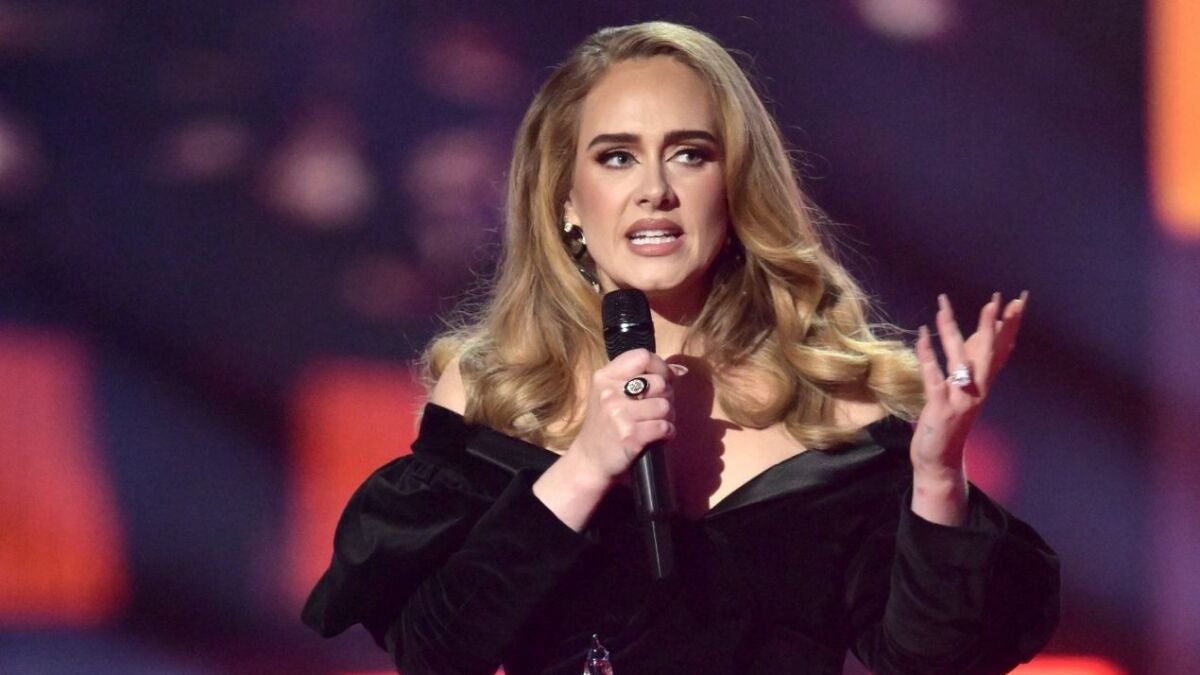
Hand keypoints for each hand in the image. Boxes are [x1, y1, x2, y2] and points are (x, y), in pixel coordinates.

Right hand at [567, 348, 680, 483]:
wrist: (590, 461)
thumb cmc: (606, 426)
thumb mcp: (611, 394)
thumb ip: (641, 378)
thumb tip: (681, 370)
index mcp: (604, 377)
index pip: (642, 357)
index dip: (661, 367)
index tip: (666, 380)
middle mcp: (609, 392)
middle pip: (659, 382)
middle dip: (667, 396)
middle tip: (657, 409)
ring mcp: (618, 414)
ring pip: (665, 406)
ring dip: (668, 417)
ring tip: (655, 424)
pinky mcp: (630, 435)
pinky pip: (665, 426)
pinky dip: (667, 433)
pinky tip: (657, 437)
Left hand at [910, 292, 1026, 522]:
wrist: (941, 461)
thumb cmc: (950, 422)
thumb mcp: (963, 391)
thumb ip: (970, 365)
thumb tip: (976, 336)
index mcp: (984, 384)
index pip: (1002, 349)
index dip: (1010, 325)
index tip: (1016, 301)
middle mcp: (978, 390)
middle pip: (990, 352)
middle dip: (993, 324)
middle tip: (998, 298)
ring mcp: (960, 399)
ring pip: (959, 359)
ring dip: (952, 331)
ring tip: (943, 306)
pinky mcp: (941, 407)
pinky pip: (934, 377)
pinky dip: (927, 354)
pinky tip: (921, 334)